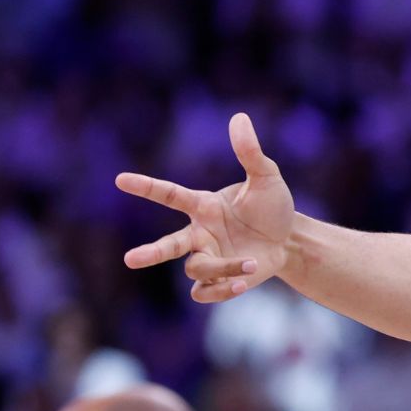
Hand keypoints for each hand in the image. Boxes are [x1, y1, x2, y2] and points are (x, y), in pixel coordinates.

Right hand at [117, 113, 294, 302]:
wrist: (289, 240)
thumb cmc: (273, 206)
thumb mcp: (266, 177)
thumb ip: (250, 152)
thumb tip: (239, 118)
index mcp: (204, 207)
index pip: (170, 195)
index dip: (146, 187)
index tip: (120, 180)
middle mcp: (200, 234)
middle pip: (168, 245)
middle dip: (151, 253)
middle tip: (130, 260)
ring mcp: (209, 258)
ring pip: (197, 269)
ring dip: (223, 268)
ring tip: (250, 262)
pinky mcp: (220, 280)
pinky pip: (205, 292)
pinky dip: (221, 290)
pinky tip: (241, 284)